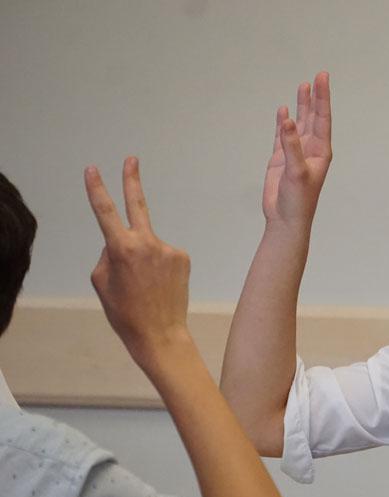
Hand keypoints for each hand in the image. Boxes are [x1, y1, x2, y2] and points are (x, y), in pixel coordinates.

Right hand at [84, 158, 191, 369]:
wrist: (160, 333)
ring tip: (146, 285)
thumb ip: (108, 254)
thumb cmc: (125, 311)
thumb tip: (120, 241)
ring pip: (149, 244)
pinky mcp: (183, 256)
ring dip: (144, 258)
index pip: (106, 212)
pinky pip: (164, 255)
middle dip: (132, 180)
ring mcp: (168, 249)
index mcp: (122, 248)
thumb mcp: (102, 282)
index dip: (97, 189)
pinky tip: (160, 284)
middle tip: (132, 159)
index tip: (93, 169)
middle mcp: (147, 244)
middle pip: (138, 205)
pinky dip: (159, 265)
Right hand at [262, 71, 331, 231]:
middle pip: (314, 117)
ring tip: (303, 86)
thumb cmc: (298, 201)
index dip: (322, 97)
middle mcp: (310, 149)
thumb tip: (288, 121)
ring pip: (299, 124)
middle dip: (315, 97)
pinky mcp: (282, 159)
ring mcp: (296, 153)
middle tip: (317, 76)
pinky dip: (283, 123)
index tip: (321, 78)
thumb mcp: (297, 172)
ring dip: (301, 106)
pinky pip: (282, 136)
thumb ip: (292, 146)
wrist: (286, 219)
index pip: (322, 118)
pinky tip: (284, 112)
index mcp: (321, 151)